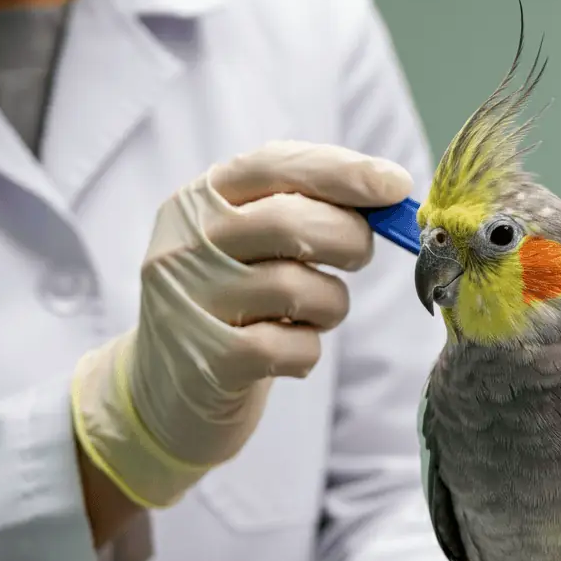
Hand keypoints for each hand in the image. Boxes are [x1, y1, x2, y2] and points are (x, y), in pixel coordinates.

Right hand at [71, 140, 410, 508]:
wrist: (164, 394)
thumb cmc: (232, 306)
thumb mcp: (248, 245)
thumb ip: (304, 208)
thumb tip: (389, 189)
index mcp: (199, 202)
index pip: (274, 165)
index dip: (343, 171)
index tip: (395, 184)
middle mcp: (186, 244)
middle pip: (292, 222)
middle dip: (350, 239)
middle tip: (356, 259)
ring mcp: (192, 303)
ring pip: (299, 287)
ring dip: (331, 305)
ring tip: (312, 314)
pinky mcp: (210, 361)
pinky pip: (296, 347)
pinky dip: (309, 351)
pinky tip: (287, 353)